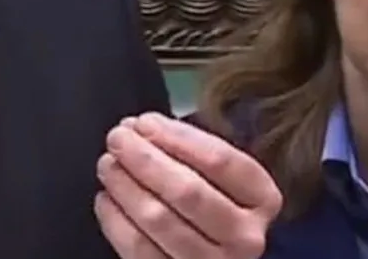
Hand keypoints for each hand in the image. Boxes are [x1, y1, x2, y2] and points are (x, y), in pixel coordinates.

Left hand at [95, 113, 281, 258]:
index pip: (221, 161)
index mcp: (261, 199)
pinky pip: (138, 248)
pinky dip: (115, 219)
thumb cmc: (208, 198)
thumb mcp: (214, 171)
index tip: (144, 122)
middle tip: (118, 138)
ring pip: (159, 219)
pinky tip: (106, 198)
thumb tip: (140, 128)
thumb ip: (185, 146)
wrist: (208, 253)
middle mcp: (245, 236)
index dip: (177, 137)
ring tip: (109, 164)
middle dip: (145, 159)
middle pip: (188, 191)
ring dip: (125, 185)